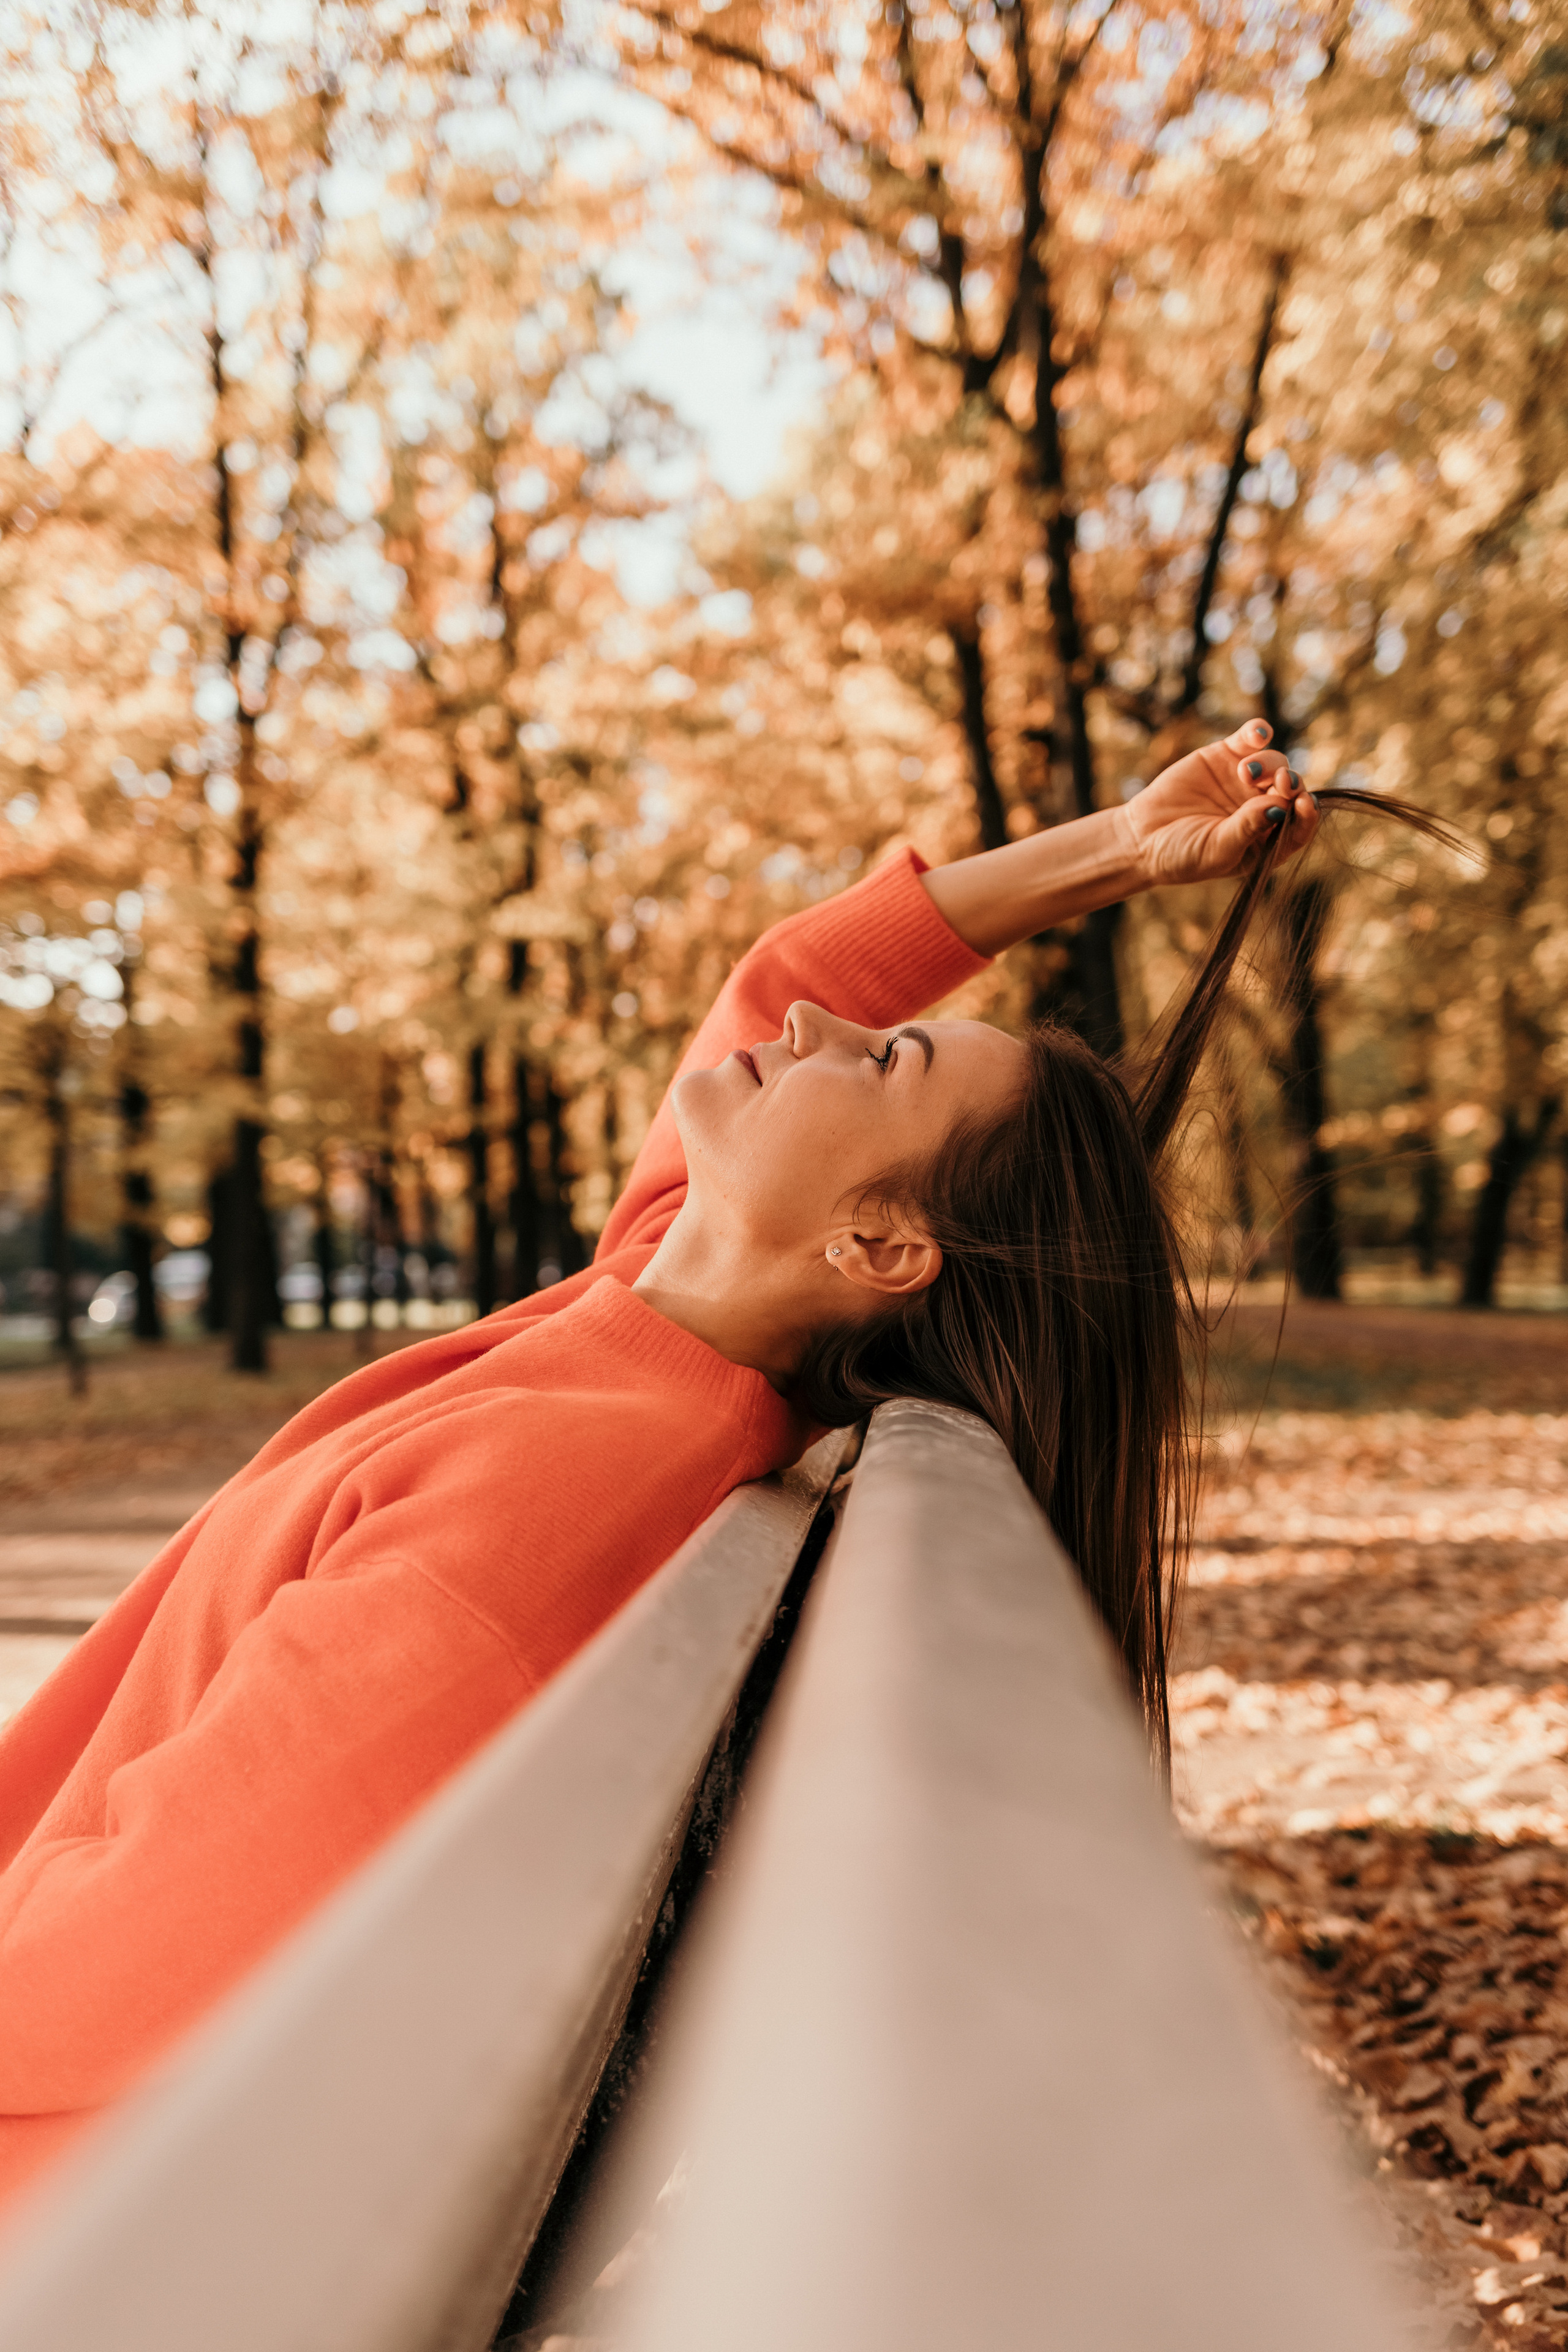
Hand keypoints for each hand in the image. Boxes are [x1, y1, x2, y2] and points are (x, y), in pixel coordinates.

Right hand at [1119, 718, 1319, 888]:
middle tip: (1279, 781)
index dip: (1307, 813)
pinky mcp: (1227, 755)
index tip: (1303, 802)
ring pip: (1275, 763)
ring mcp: (1247, 781)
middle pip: (1292, 789)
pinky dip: (1258, 732)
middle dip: (1291, 783)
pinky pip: (1252, 738)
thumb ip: (1248, 828)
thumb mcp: (1217, 850)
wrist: (1143, 837)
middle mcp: (1264, 807)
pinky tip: (1257, 734)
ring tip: (1244, 772)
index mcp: (1268, 839)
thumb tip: (1280, 807)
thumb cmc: (1182, 855)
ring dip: (1268, 764)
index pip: (1299, 825)